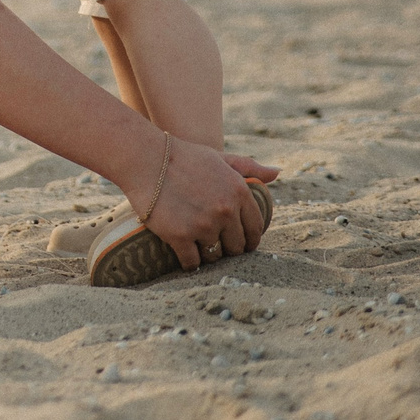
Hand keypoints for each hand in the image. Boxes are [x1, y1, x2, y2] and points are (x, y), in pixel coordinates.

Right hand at [136, 140, 278, 270]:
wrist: (144, 158)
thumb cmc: (182, 156)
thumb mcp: (219, 158)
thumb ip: (249, 168)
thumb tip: (276, 174)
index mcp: (239, 192)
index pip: (255, 229)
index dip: (248, 238)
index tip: (238, 241)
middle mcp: (226, 210)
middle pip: (237, 247)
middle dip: (227, 246)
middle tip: (214, 243)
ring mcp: (203, 225)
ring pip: (215, 256)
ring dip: (208, 254)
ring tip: (197, 247)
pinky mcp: (180, 236)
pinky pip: (192, 262)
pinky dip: (189, 263)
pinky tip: (185, 257)